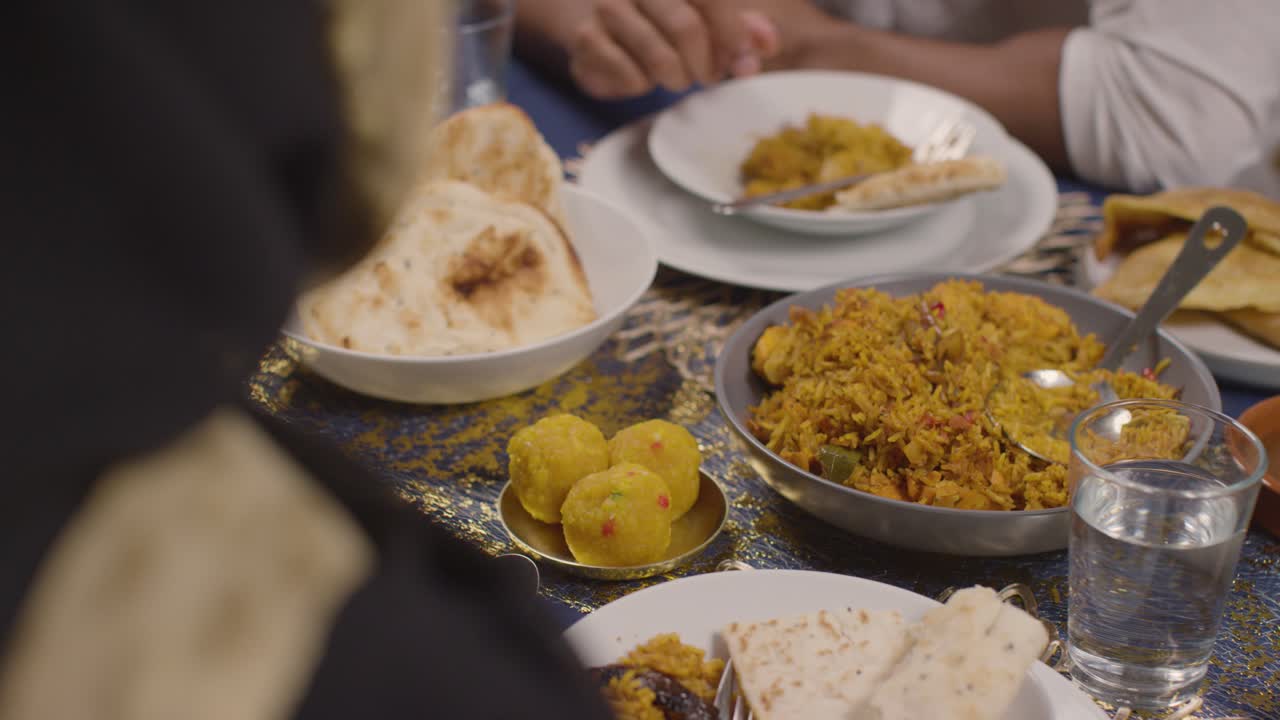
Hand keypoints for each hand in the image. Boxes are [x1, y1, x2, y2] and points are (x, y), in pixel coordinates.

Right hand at [568, 0, 779, 98]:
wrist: (592, 17)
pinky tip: (642, 76)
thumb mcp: (702, 14)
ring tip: (677, 78)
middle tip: (708, 77)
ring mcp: (608, 7)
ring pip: (658, 57)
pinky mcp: (587, 38)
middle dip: (704, 64)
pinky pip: (630, 75)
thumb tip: (766, 45)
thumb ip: (738, 26)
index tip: (742, 60)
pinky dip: (644, 86)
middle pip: (686, 28)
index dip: (732, 32)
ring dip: (677, 79)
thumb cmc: (657, 17)